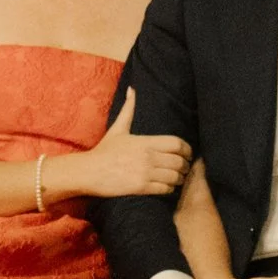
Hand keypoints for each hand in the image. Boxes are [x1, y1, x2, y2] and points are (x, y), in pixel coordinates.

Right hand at [74, 88, 190, 199]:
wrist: (89, 171)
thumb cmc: (104, 150)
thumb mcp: (117, 129)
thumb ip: (128, 109)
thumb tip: (132, 89)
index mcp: (145, 141)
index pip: (176, 143)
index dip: (187, 149)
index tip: (188, 153)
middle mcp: (148, 156)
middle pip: (179, 161)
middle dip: (186, 166)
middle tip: (186, 168)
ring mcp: (145, 173)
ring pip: (174, 176)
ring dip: (179, 178)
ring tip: (179, 178)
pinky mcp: (141, 188)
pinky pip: (165, 189)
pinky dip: (170, 189)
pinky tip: (168, 187)